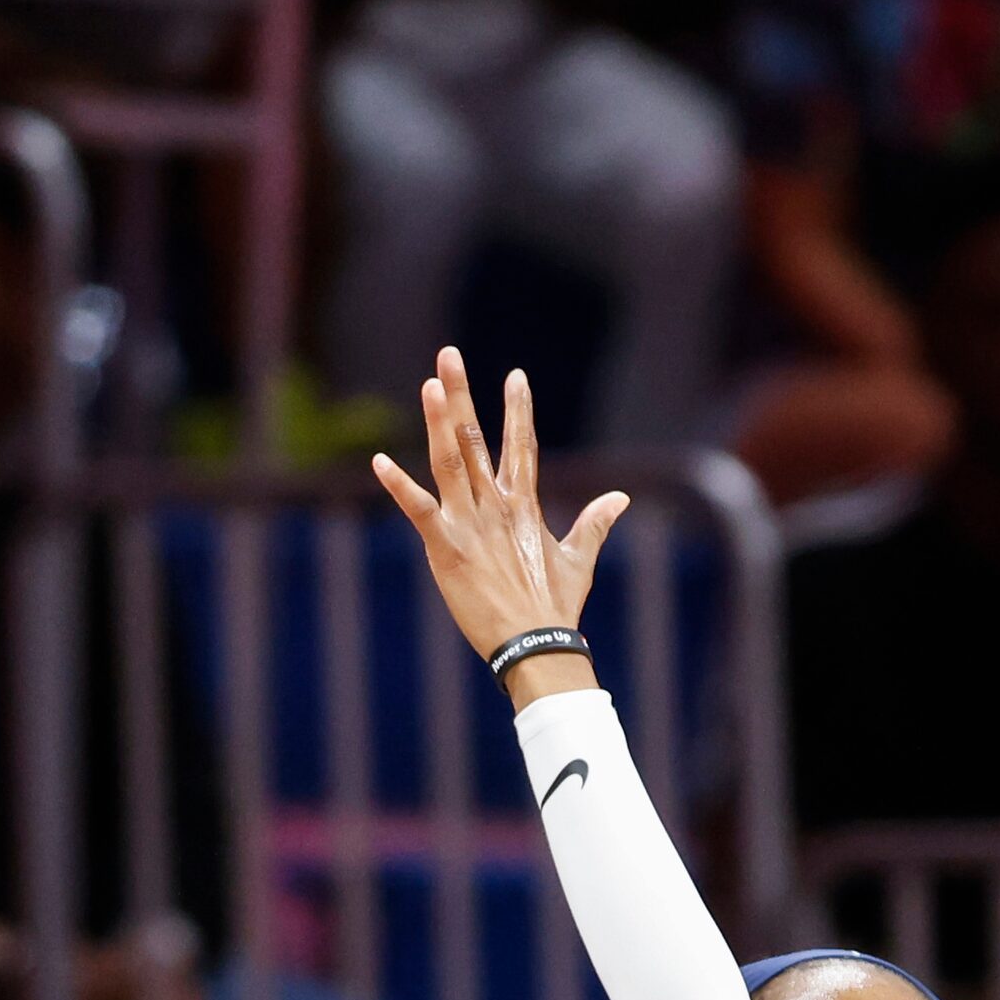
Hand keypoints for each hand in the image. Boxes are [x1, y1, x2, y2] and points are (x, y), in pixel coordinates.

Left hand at [370, 347, 627, 677]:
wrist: (537, 645)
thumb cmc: (555, 608)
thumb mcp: (578, 561)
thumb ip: (594, 524)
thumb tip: (620, 497)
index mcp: (525, 507)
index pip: (522, 446)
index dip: (518, 410)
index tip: (515, 375)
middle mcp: (496, 506)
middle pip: (476, 438)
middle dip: (462, 394)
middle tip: (449, 354)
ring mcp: (470, 524)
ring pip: (450, 461)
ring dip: (438, 422)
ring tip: (429, 384)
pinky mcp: (447, 548)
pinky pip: (419, 510)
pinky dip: (399, 486)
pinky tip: (379, 461)